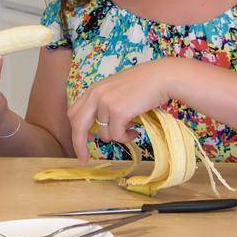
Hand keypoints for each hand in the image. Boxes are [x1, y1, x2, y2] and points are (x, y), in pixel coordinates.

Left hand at [66, 59, 181, 162]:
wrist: (162, 77)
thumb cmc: (144, 84)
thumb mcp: (116, 91)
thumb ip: (104, 104)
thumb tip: (99, 130)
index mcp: (94, 90)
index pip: (74, 113)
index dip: (76, 130)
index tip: (84, 141)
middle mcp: (96, 95)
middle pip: (78, 125)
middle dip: (79, 145)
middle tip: (84, 159)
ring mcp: (106, 103)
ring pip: (104, 134)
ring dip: (118, 137)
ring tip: (131, 128)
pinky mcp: (118, 111)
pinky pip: (117, 136)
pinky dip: (126, 137)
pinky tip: (136, 130)